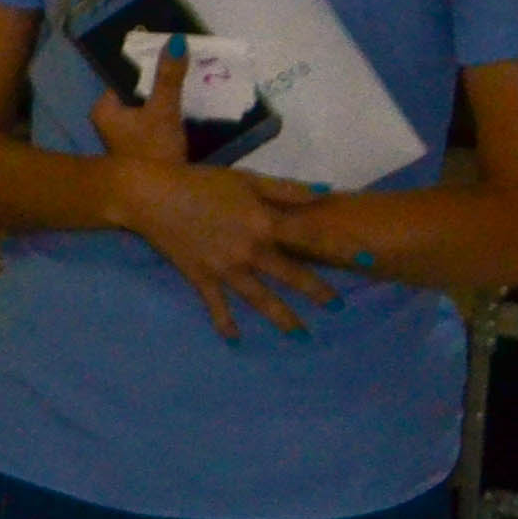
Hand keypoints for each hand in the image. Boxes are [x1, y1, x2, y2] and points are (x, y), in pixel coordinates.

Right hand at [94, 40, 333, 339]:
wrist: (150, 195)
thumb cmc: (200, 181)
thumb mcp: (245, 178)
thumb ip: (286, 189)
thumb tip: (326, 193)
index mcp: (264, 222)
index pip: (311, 237)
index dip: (341, 248)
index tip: (368, 261)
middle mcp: (250, 250)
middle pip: (291, 275)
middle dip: (318, 292)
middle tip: (339, 307)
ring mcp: (225, 268)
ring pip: (260, 298)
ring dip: (282, 318)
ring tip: (302, 336)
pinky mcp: (201, 277)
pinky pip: (217, 305)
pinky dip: (225, 323)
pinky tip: (236, 340)